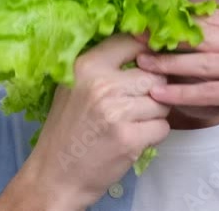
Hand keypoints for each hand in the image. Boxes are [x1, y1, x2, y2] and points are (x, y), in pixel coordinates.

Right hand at [20, 33, 170, 208]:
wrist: (55, 176)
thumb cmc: (67, 129)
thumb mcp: (73, 86)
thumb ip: (103, 65)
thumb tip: (143, 43)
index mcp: (86, 65)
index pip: (131, 43)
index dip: (146, 51)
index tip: (148, 63)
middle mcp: (102, 85)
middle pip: (154, 74)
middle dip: (153, 89)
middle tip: (137, 103)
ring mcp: (117, 112)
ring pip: (162, 101)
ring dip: (155, 113)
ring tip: (133, 122)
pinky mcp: (129, 139)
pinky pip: (162, 126)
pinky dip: (154, 134)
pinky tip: (134, 138)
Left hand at [135, 9, 218, 177]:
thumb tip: (192, 30)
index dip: (184, 21)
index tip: (154, 23)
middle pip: (211, 37)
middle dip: (172, 38)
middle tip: (140, 39)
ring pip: (207, 62)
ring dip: (170, 64)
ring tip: (144, 65)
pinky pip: (211, 91)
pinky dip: (182, 92)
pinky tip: (160, 94)